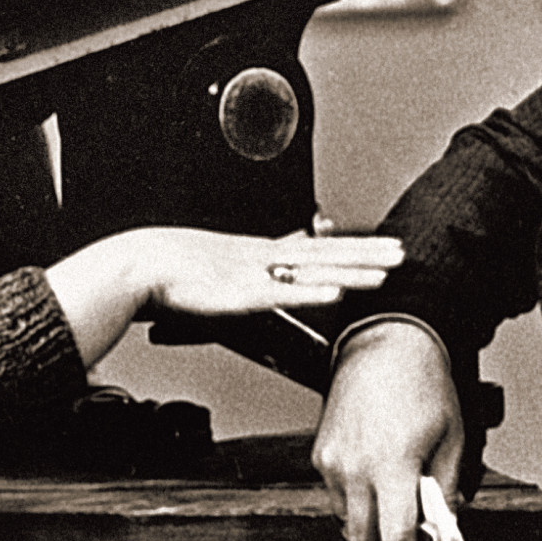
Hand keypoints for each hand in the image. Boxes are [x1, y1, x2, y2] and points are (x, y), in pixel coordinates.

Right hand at [135, 227, 403, 318]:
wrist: (137, 264)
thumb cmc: (165, 272)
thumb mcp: (209, 268)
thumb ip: (235, 274)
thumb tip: (251, 280)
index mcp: (256, 254)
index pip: (313, 249)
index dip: (350, 248)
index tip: (380, 247)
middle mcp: (263, 258)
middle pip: (326, 254)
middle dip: (367, 254)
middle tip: (404, 251)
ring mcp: (255, 274)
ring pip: (315, 271)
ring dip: (354, 270)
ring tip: (388, 270)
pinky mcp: (241, 293)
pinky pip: (284, 293)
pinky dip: (313, 292)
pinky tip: (339, 292)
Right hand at [311, 320, 465, 540]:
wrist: (384, 344)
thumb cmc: (422, 384)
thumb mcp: (453, 437)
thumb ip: (448, 487)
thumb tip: (445, 525)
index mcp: (393, 467)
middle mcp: (356, 469)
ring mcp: (332, 462)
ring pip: (345, 524)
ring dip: (368, 536)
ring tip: (391, 530)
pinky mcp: (320, 454)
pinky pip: (334, 498)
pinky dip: (354, 507)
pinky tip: (373, 496)